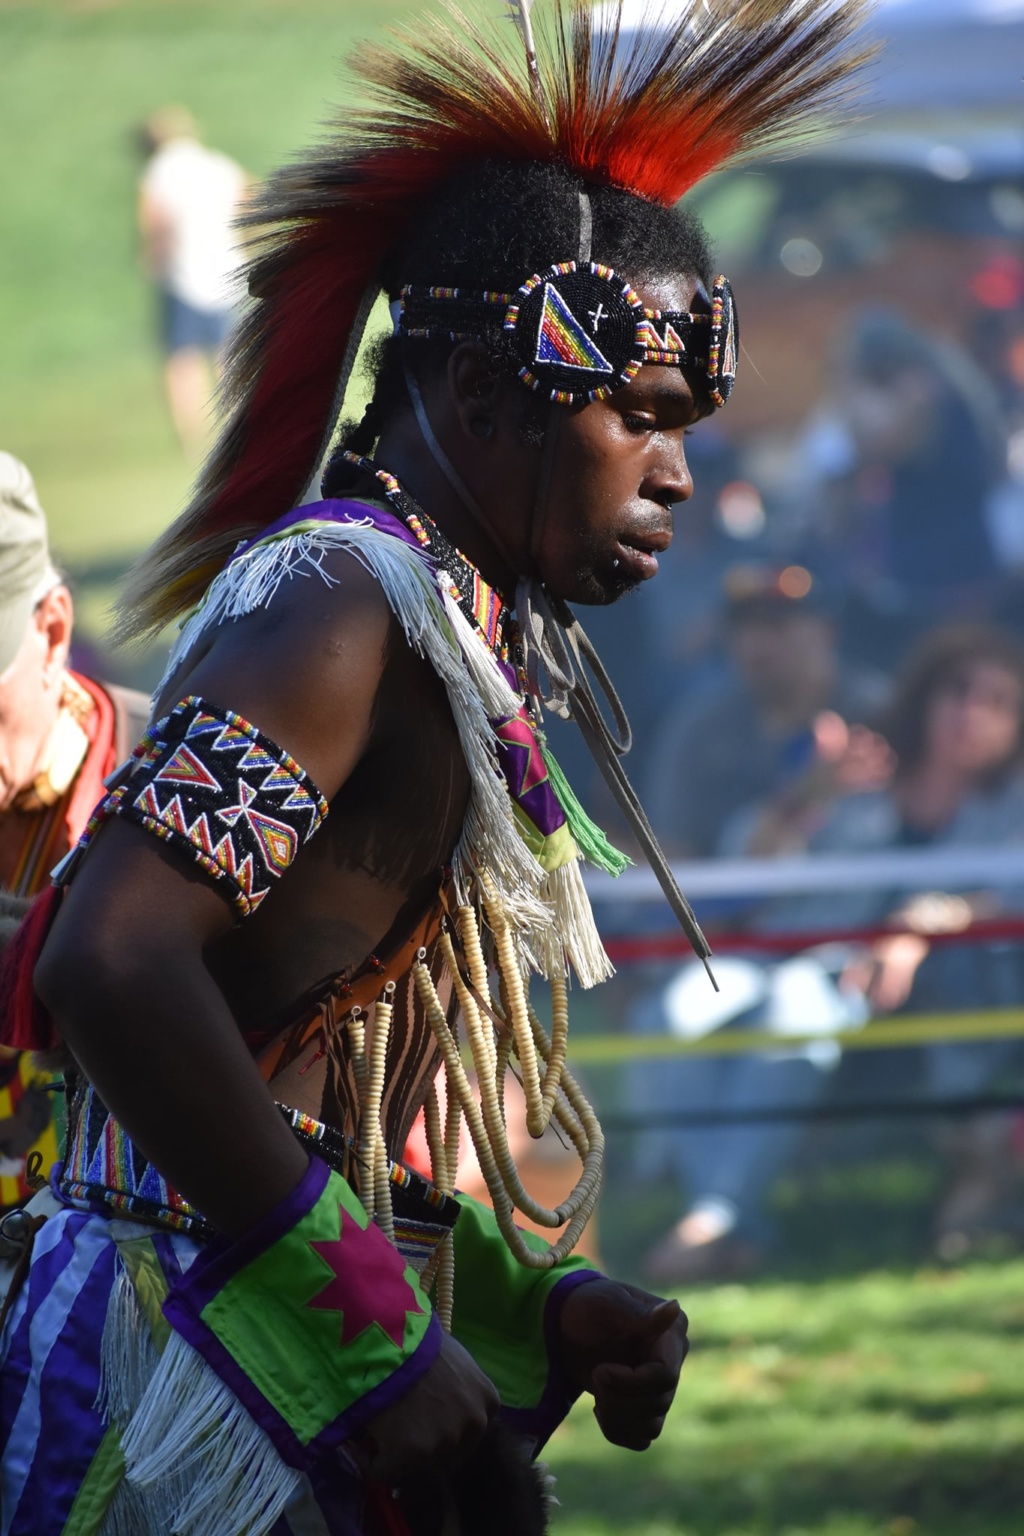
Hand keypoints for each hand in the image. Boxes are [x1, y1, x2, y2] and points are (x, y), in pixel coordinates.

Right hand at [358, 1331, 498, 1481]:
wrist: (387, 1337)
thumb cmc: (416, 1338)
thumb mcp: (453, 1358)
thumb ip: (457, 1386)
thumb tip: (438, 1403)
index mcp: (488, 1401)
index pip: (468, 1431)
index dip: (441, 1426)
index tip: (422, 1417)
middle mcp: (474, 1425)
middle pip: (445, 1451)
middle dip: (424, 1442)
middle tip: (400, 1421)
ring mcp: (445, 1442)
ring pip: (415, 1462)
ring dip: (398, 1450)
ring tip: (381, 1424)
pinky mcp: (412, 1456)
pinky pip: (385, 1470)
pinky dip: (371, 1460)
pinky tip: (363, 1439)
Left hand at [557, 1278, 688, 1449]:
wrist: (567, 1325)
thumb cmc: (587, 1306)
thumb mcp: (608, 1304)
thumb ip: (640, 1315)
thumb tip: (675, 1309)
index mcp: (670, 1334)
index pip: (665, 1376)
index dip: (631, 1383)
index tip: (600, 1371)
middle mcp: (673, 1362)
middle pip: (659, 1404)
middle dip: (618, 1398)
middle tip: (594, 1376)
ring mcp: (660, 1388)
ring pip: (652, 1427)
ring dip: (616, 1417)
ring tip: (597, 1393)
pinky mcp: (646, 1409)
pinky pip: (641, 1439)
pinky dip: (617, 1431)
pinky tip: (600, 1407)